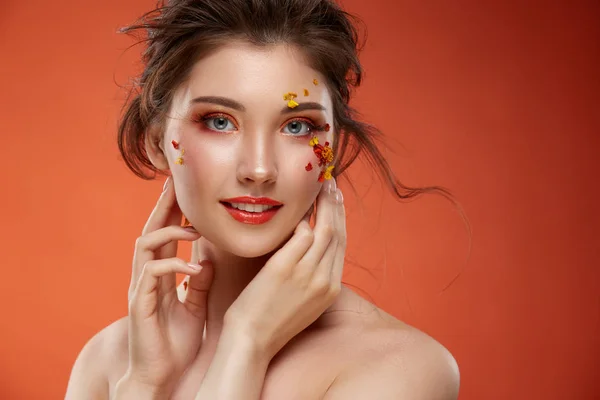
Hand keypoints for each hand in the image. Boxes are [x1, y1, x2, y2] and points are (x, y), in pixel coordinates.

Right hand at [122, 177, 213, 395]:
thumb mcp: (193, 307)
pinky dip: (173, 265)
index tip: (185, 190)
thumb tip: (207, 260)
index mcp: (160, 276)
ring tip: (194, 229)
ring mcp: (141, 290)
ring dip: (169, 232)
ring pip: (144, 246)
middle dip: (163, 206)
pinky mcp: (139, 305)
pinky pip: (151, 275)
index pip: (164, 235)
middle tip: (177, 183)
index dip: (172, 212)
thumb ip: (197, 283)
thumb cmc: (175, 344)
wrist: (159, 377)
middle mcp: (146, 277)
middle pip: (150, 231)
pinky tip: (194, 267)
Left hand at [224, 178, 345, 359]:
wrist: (251, 342)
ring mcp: (306, 274)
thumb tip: (308, 248)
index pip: (341, 246)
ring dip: (325, 204)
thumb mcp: (303, 302)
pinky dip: (303, 219)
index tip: (337, 202)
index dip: (341, 220)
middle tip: (333, 184)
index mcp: (330, 289)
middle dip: (337, 206)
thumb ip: (310, 276)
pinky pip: (302, 235)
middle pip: (338, 233)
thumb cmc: (270, 321)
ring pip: (325, 230)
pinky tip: (300, 209)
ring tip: (321, 186)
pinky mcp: (285, 268)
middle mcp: (324, 280)